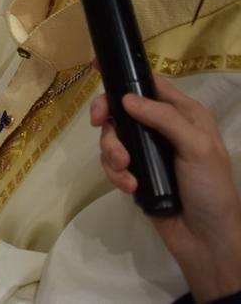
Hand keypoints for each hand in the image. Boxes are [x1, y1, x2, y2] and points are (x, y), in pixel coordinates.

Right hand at [91, 77, 240, 302]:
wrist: (206, 239)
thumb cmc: (210, 188)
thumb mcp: (196, 148)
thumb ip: (164, 119)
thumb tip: (126, 99)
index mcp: (184, 114)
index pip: (150, 84)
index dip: (124, 75)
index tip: (97, 69)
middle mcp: (162, 129)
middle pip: (121, 110)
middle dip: (109, 121)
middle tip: (97, 124)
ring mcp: (147, 152)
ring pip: (113, 138)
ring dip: (112, 154)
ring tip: (125, 172)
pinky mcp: (136, 174)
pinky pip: (112, 164)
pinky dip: (116, 174)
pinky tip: (130, 187)